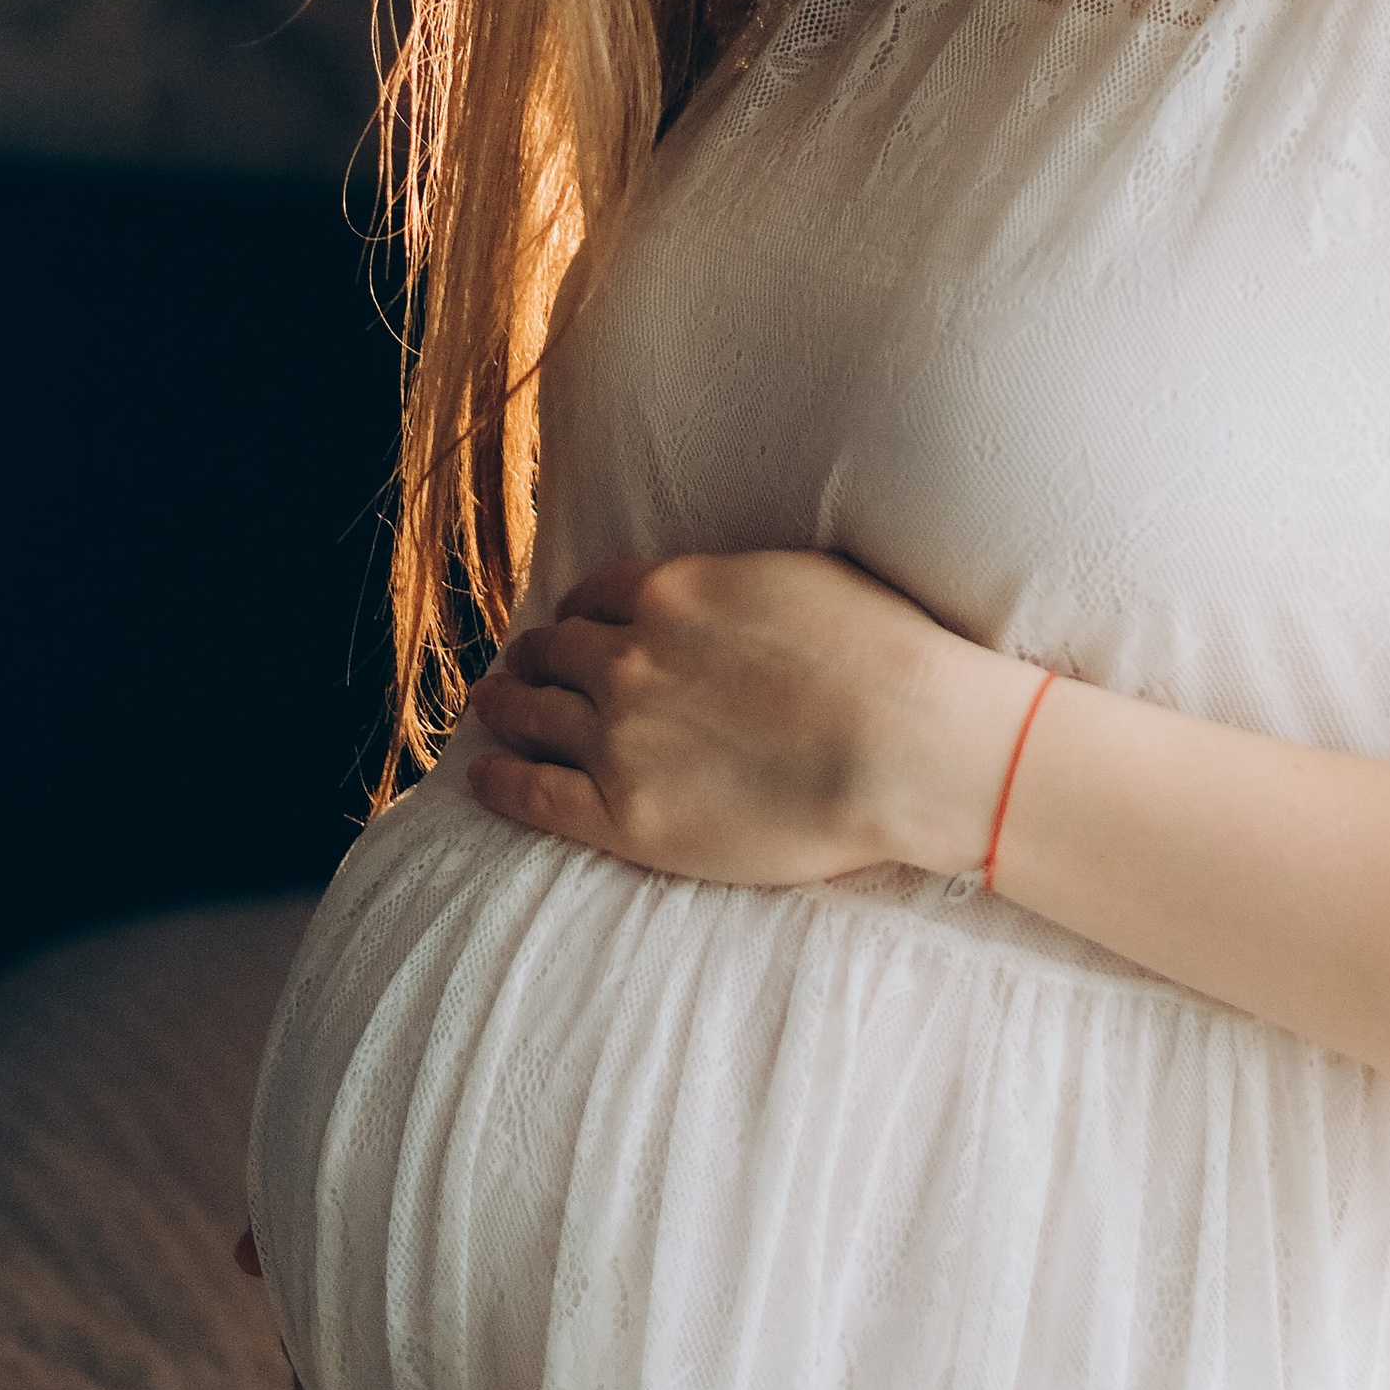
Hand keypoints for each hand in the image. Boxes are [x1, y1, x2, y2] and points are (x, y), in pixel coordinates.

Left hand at [460, 549, 1026, 886]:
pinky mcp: (621, 813)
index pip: (596, 595)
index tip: (578, 624)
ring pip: (530, 713)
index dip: (582, 611)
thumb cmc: (884, 658)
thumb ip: (732, 581)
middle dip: (539, 657)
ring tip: (493, 710)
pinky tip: (482, 775)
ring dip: (506, 707)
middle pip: (555, 650)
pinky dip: (497, 780)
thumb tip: (711, 589)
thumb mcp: (802, 576)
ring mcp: (617, 736)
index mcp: (670, 593)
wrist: (907, 746)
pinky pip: (530, 791)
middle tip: (526, 668)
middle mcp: (628, 657)